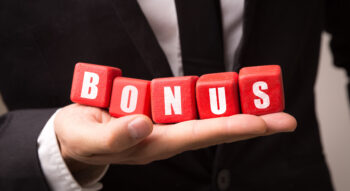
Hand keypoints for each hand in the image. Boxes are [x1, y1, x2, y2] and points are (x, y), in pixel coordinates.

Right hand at [54, 104, 295, 176]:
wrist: (73, 136)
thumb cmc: (80, 139)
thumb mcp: (89, 139)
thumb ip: (114, 136)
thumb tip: (144, 122)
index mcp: (153, 144)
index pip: (200, 135)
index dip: (233, 128)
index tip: (265, 123)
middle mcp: (165, 135)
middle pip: (214, 128)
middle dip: (250, 123)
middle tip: (284, 119)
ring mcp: (163, 122)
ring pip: (206, 114)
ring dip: (237, 108)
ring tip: (268, 104)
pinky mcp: (157, 108)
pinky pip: (189, 103)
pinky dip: (213, 98)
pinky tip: (229, 93)